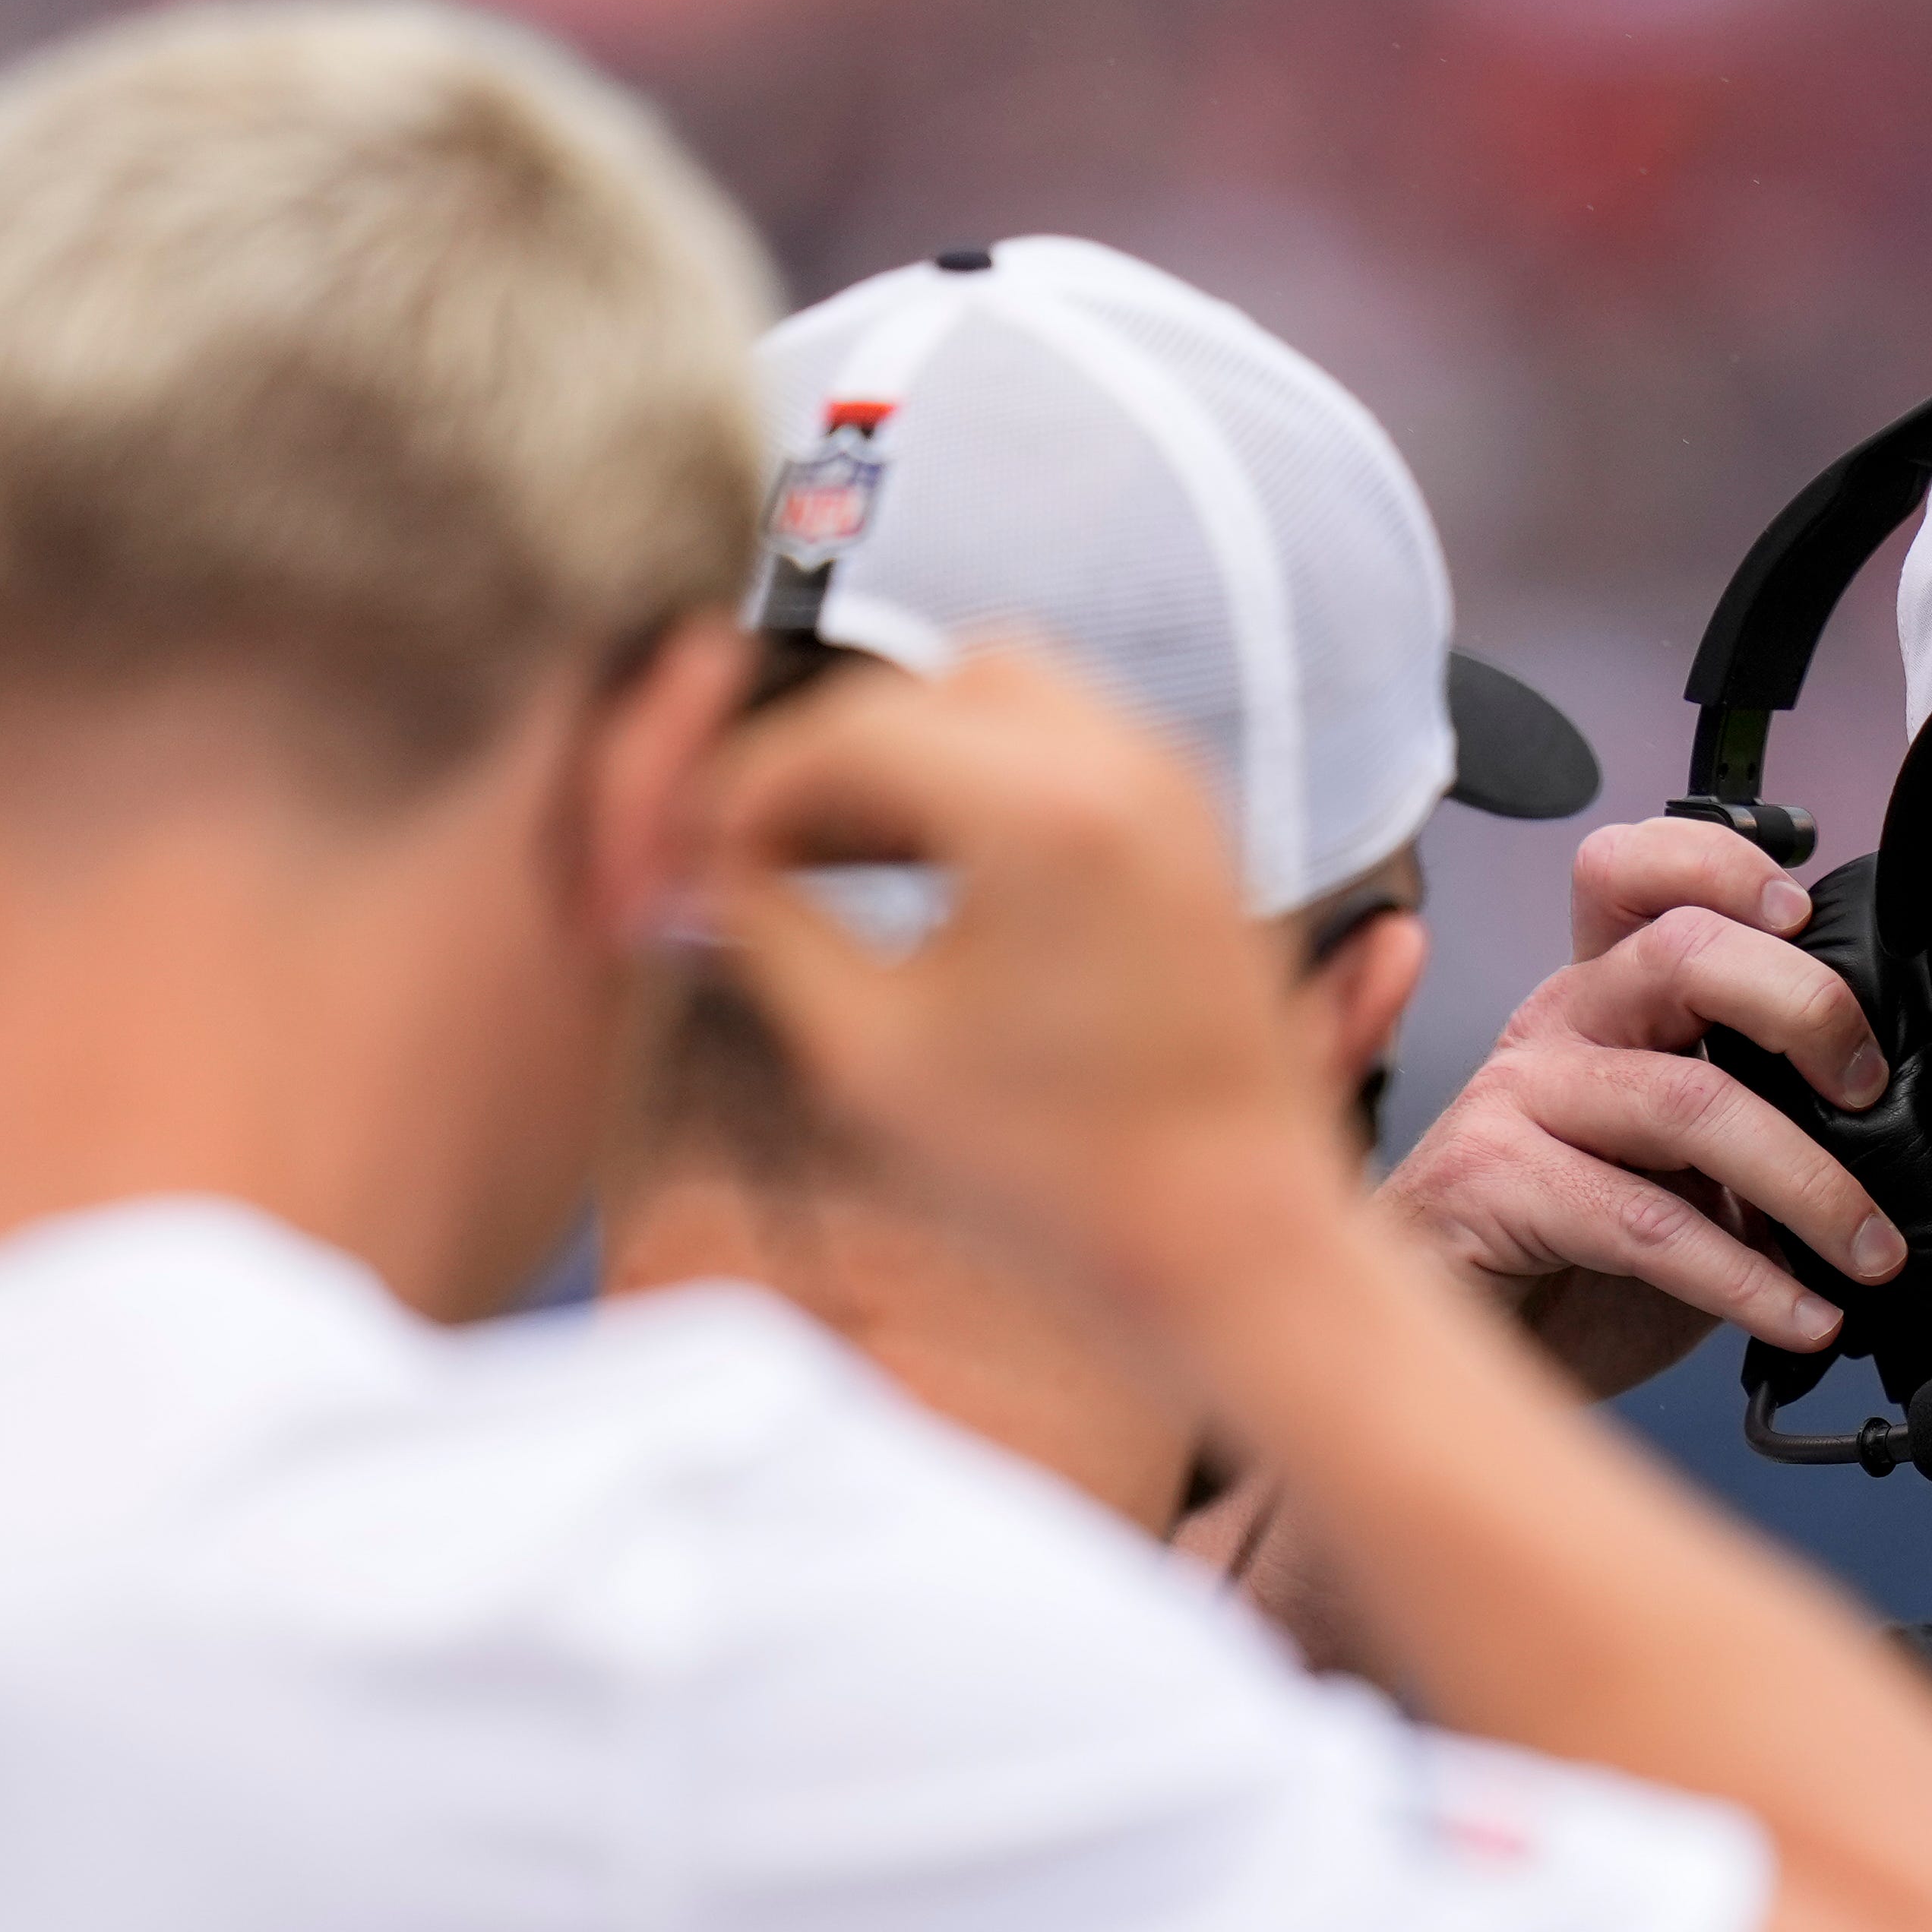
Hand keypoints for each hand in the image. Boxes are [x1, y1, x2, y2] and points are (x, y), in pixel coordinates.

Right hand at [707, 650, 1322, 1306]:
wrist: (1238, 1249)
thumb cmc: (1055, 1182)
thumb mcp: (867, 1056)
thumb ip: (764, 928)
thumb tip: (696, 859)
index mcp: (1046, 812)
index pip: (851, 727)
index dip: (750, 781)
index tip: (693, 845)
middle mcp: (1129, 769)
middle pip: (932, 681)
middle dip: (834, 749)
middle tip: (763, 843)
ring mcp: (1181, 795)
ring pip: (1011, 698)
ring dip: (915, 755)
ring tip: (836, 856)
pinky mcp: (1202, 836)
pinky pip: (1076, 751)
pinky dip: (992, 780)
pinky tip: (928, 871)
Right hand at [1377, 816, 1911, 1398]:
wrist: (1463, 1345)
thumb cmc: (1571, 1252)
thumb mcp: (1684, 1170)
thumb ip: (1757, 1121)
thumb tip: (1887, 1130)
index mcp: (1605, 997)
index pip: (1639, 873)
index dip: (1723, 867)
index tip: (1805, 914)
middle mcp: (1559, 1024)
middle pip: (1684, 954)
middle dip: (1804, 1008)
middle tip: (1868, 1089)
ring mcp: (1516, 1098)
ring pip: (1687, 1103)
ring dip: (1808, 1187)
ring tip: (1870, 1253)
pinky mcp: (1492, 1184)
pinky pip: (1645, 1224)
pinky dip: (1746, 1281)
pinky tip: (1802, 1316)